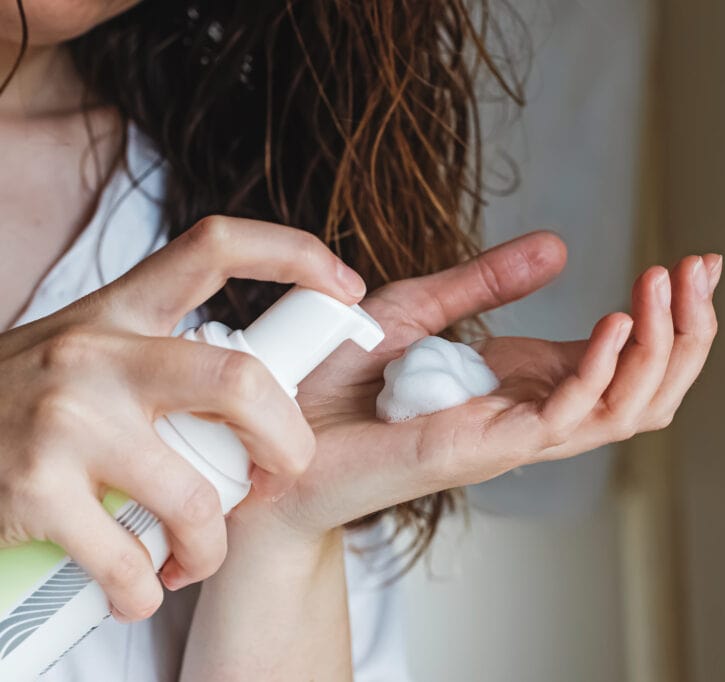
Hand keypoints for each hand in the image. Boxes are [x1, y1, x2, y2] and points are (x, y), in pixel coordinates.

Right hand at [0, 216, 364, 621]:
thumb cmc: (23, 401)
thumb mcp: (91, 354)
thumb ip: (165, 359)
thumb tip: (268, 390)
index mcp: (119, 311)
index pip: (215, 249)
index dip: (294, 253)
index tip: (349, 286)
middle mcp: (96, 354)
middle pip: (240, 382)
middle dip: (287, 442)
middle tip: (282, 473)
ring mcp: (65, 420)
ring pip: (194, 498)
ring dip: (210, 545)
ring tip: (194, 556)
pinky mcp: (32, 490)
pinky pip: (127, 561)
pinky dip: (145, 591)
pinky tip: (138, 588)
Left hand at [249, 231, 719, 538]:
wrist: (273, 438)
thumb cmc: (336, 385)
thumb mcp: (418, 309)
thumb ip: (486, 283)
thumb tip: (559, 247)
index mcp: (525, 384)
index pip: (625, 356)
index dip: (669, 313)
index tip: (696, 260)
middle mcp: (533, 414)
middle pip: (647, 388)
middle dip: (688, 330)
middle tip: (702, 269)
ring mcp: (515, 437)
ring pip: (628, 409)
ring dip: (662, 347)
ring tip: (671, 286)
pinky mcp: (486, 448)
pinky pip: (567, 418)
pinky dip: (601, 372)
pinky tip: (614, 321)